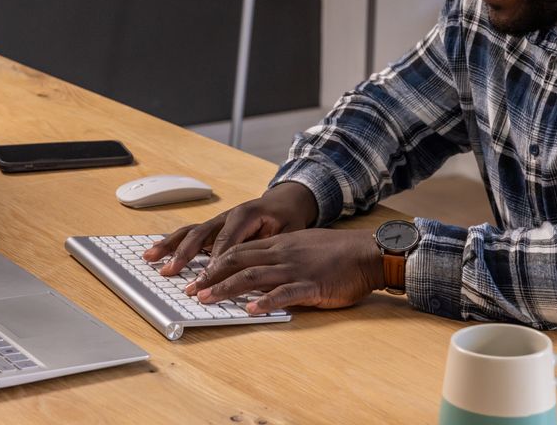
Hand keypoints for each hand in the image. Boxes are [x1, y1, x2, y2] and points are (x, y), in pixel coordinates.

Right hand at [142, 181, 318, 276]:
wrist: (286, 201)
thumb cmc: (288, 218)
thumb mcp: (289, 232)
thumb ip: (274, 249)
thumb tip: (263, 272)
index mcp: (246, 214)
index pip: (227, 242)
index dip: (215, 262)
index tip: (206, 280)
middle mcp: (228, 215)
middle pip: (202, 235)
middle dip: (185, 254)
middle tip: (172, 271)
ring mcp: (218, 220)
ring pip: (190, 232)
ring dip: (170, 245)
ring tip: (151, 257)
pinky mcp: (213, 227)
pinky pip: (190, 233)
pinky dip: (172, 242)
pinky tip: (156, 251)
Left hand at [184, 228, 384, 313]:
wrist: (367, 253)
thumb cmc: (339, 253)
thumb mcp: (305, 247)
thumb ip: (283, 256)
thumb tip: (263, 270)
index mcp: (280, 245)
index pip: (239, 250)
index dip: (214, 263)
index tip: (196, 275)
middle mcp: (282, 253)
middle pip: (238, 260)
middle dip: (211, 275)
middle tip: (190, 289)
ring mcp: (295, 268)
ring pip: (253, 275)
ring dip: (226, 288)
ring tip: (206, 299)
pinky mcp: (311, 285)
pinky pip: (284, 293)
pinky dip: (265, 302)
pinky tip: (251, 310)